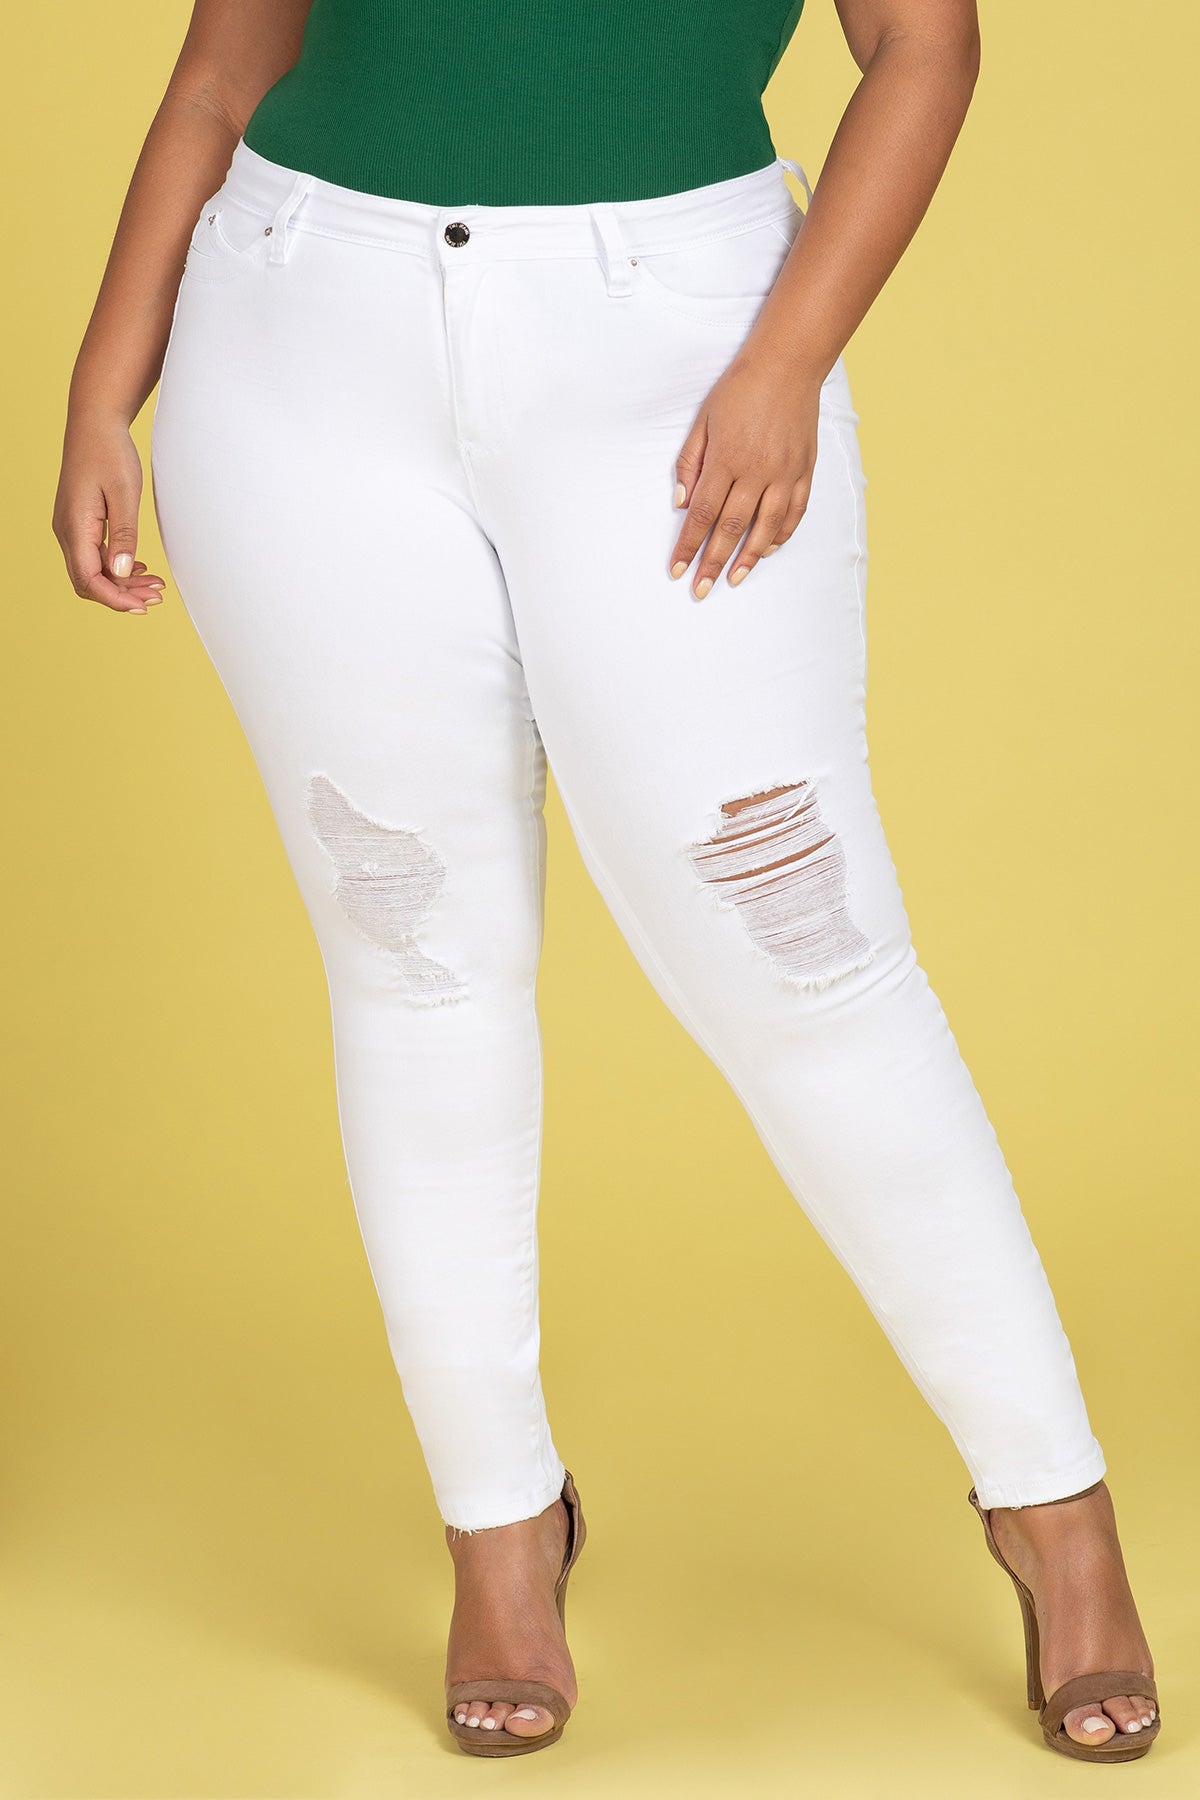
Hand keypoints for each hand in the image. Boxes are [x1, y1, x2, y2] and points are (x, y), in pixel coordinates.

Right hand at [52, 413, 166, 614]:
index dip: (114, 599)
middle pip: (89, 581)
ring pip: (92, 571)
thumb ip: (124, 535)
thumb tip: (122, 572)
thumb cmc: (110, 453)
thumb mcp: (125, 494)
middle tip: (156, 597)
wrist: (94, 425)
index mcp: (75, 526)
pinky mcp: (79, 523)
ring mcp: (70, 528)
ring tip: (155, 586)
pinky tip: (139, 567)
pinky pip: (94, 556)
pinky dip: (116, 567)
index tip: (143, 606)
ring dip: (122, 583)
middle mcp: (67, 531)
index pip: (88, 580)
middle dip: (121, 595)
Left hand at [668, 344, 823, 599]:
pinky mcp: (805, 471)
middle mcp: (757, 471)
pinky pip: (794, 513)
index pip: (702, 514)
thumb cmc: (739, 389)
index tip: (677, 569)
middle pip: (731, 529)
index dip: (688, 545)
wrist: (788, 364)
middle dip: (713, 563)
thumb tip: (681, 504)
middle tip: (701, 589)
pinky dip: (780, 536)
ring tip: (734, 580)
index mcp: (727, 459)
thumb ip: (690, 464)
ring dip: (748, 558)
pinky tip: (767, 551)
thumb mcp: (702, 421)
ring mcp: (785, 473)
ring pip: (765, 528)